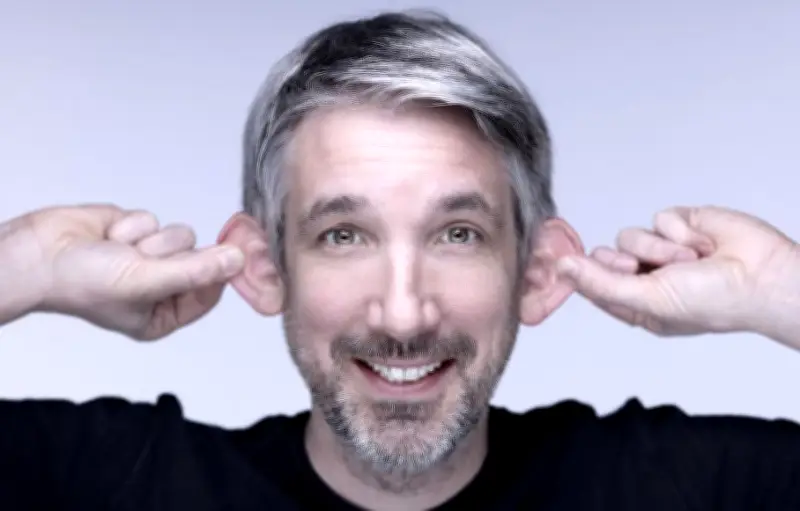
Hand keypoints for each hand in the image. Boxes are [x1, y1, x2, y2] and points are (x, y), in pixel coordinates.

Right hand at [13, 204, 243, 339]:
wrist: (37, 253)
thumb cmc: (83, 282)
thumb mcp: (146, 282)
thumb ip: (196, 271)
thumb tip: (238, 260)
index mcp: (164, 315)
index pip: (211, 292)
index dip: (224, 272)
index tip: (241, 250)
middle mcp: (160, 288)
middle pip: (200, 261)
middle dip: (172, 255)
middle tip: (147, 257)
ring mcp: (148, 258)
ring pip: (180, 237)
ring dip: (149, 239)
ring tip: (118, 250)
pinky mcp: (136, 232)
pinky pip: (155, 220)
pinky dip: (132, 224)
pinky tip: (109, 235)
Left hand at [556, 206, 798, 338]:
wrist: (764, 274)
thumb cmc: (714, 302)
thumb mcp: (649, 301)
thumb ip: (602, 283)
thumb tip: (563, 268)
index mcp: (637, 305)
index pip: (594, 286)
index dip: (583, 275)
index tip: (571, 263)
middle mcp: (647, 278)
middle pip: (606, 257)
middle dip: (623, 261)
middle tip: (643, 269)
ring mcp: (663, 250)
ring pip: (631, 235)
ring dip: (661, 247)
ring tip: (690, 260)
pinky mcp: (681, 225)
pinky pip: (660, 218)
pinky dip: (681, 231)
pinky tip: (704, 243)